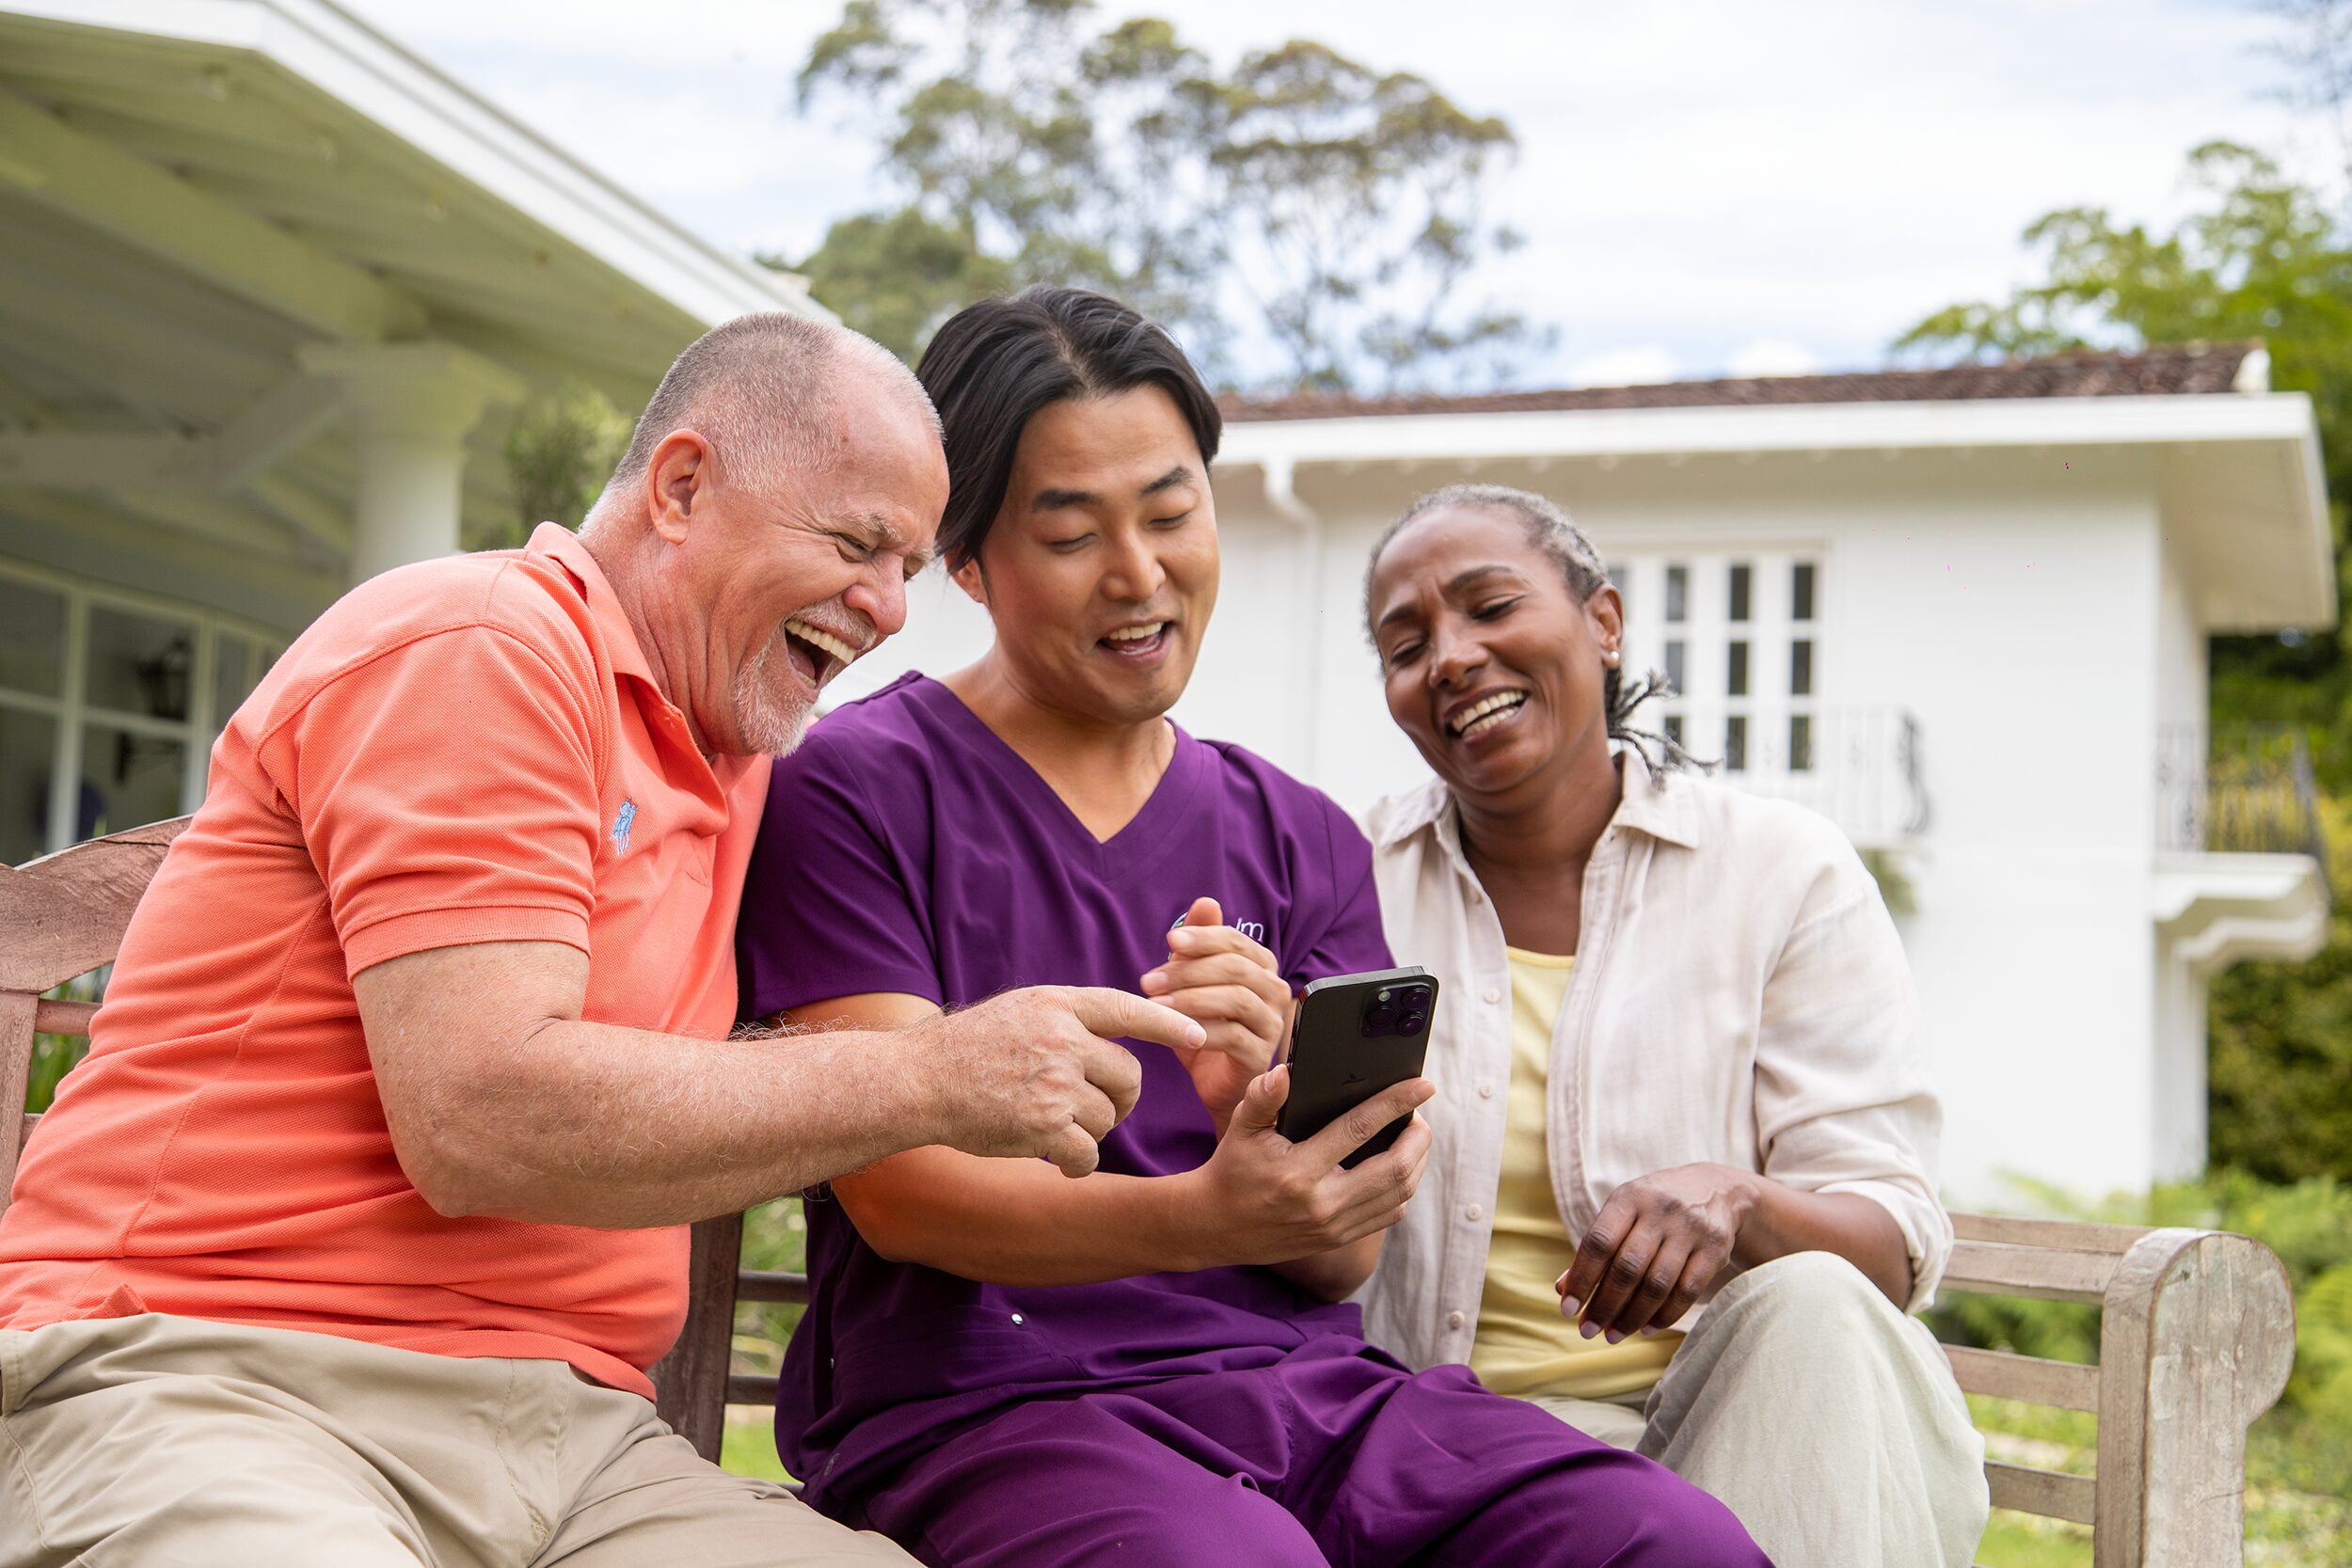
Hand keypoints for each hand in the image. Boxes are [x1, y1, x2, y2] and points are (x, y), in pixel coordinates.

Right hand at [910, 986, 1199, 1178]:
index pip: (1127, 1010)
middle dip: (1122, 1099)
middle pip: (1127, 1076)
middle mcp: (1060, 1038)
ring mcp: (1053, 1081)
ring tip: (1055, 1127)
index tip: (1198, 1035)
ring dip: (1090, 1131)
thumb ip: (1065, 1018)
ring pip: (1107, 1116)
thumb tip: (1115, 1035)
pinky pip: (1088, 1152)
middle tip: (1101, 1109)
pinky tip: (1062, 1163)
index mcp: (1056, 1005)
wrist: (917, 1082)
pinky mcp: (1043, 1125)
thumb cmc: (966, 1049)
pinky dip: (1078, 1163)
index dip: (1168, 1023)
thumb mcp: (1018, 1011)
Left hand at [1140, 896, 1293, 1132]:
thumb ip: (1198, 943)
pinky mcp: (1261, 1056)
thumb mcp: (1191, 982)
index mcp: (1259, 966)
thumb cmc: (1201, 1024)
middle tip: (1150, 980)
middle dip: (1190, 970)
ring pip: (1237, 999)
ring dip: (1191, 998)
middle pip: (1236, 968)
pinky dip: (1202, 1030)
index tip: (1171, 940)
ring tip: (1155, 1005)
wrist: (1211, 1082)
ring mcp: (1271, 1024)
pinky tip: (1175, 1031)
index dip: (1204, 937)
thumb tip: (1206, 901)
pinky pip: (1234, 1036)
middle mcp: (1273, 991)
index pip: (1236, 941)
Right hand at [1181, 1063, 1432, 1266]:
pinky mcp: (1338, 1239)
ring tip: (1414, 1138)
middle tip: (1420, 1115)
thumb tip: (1286, 1072)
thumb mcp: (1241, 1127)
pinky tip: (1399, 1169)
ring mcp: (1334, 1226)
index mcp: (1299, 1171)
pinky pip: (1388, 1215)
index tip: (1422, 1086)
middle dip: (1418, 1137)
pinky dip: (1403, 1189)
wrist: (1216, 1226)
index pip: (1360, 1129)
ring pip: (1399, 1195)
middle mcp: (1322, 1203)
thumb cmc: (1232, 1168)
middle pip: (1394, 1169)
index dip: (1396, 1104)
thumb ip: (1263, 1097)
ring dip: (1417, 1163)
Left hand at [1556, 1163, 1761, 1341]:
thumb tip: (1563, 1290)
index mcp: (1629, 1198)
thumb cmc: (1653, 1209)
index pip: (1599, 1242)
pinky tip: (1646, 1329)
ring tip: (1614, 1335)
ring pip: (1657, 1284)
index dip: (1581, 1278)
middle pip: (1628, 1267)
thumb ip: (1596, 1249)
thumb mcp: (1623, 1213)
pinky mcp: (1714, 1250)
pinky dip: (1665, 1315)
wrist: (1716, 1190)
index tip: (1568, 1310)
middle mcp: (1660, 1211)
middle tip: (1588, 1331)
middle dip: (1605, 1305)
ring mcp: (1690, 1230)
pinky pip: (1687, 1291)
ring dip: (1632, 1316)